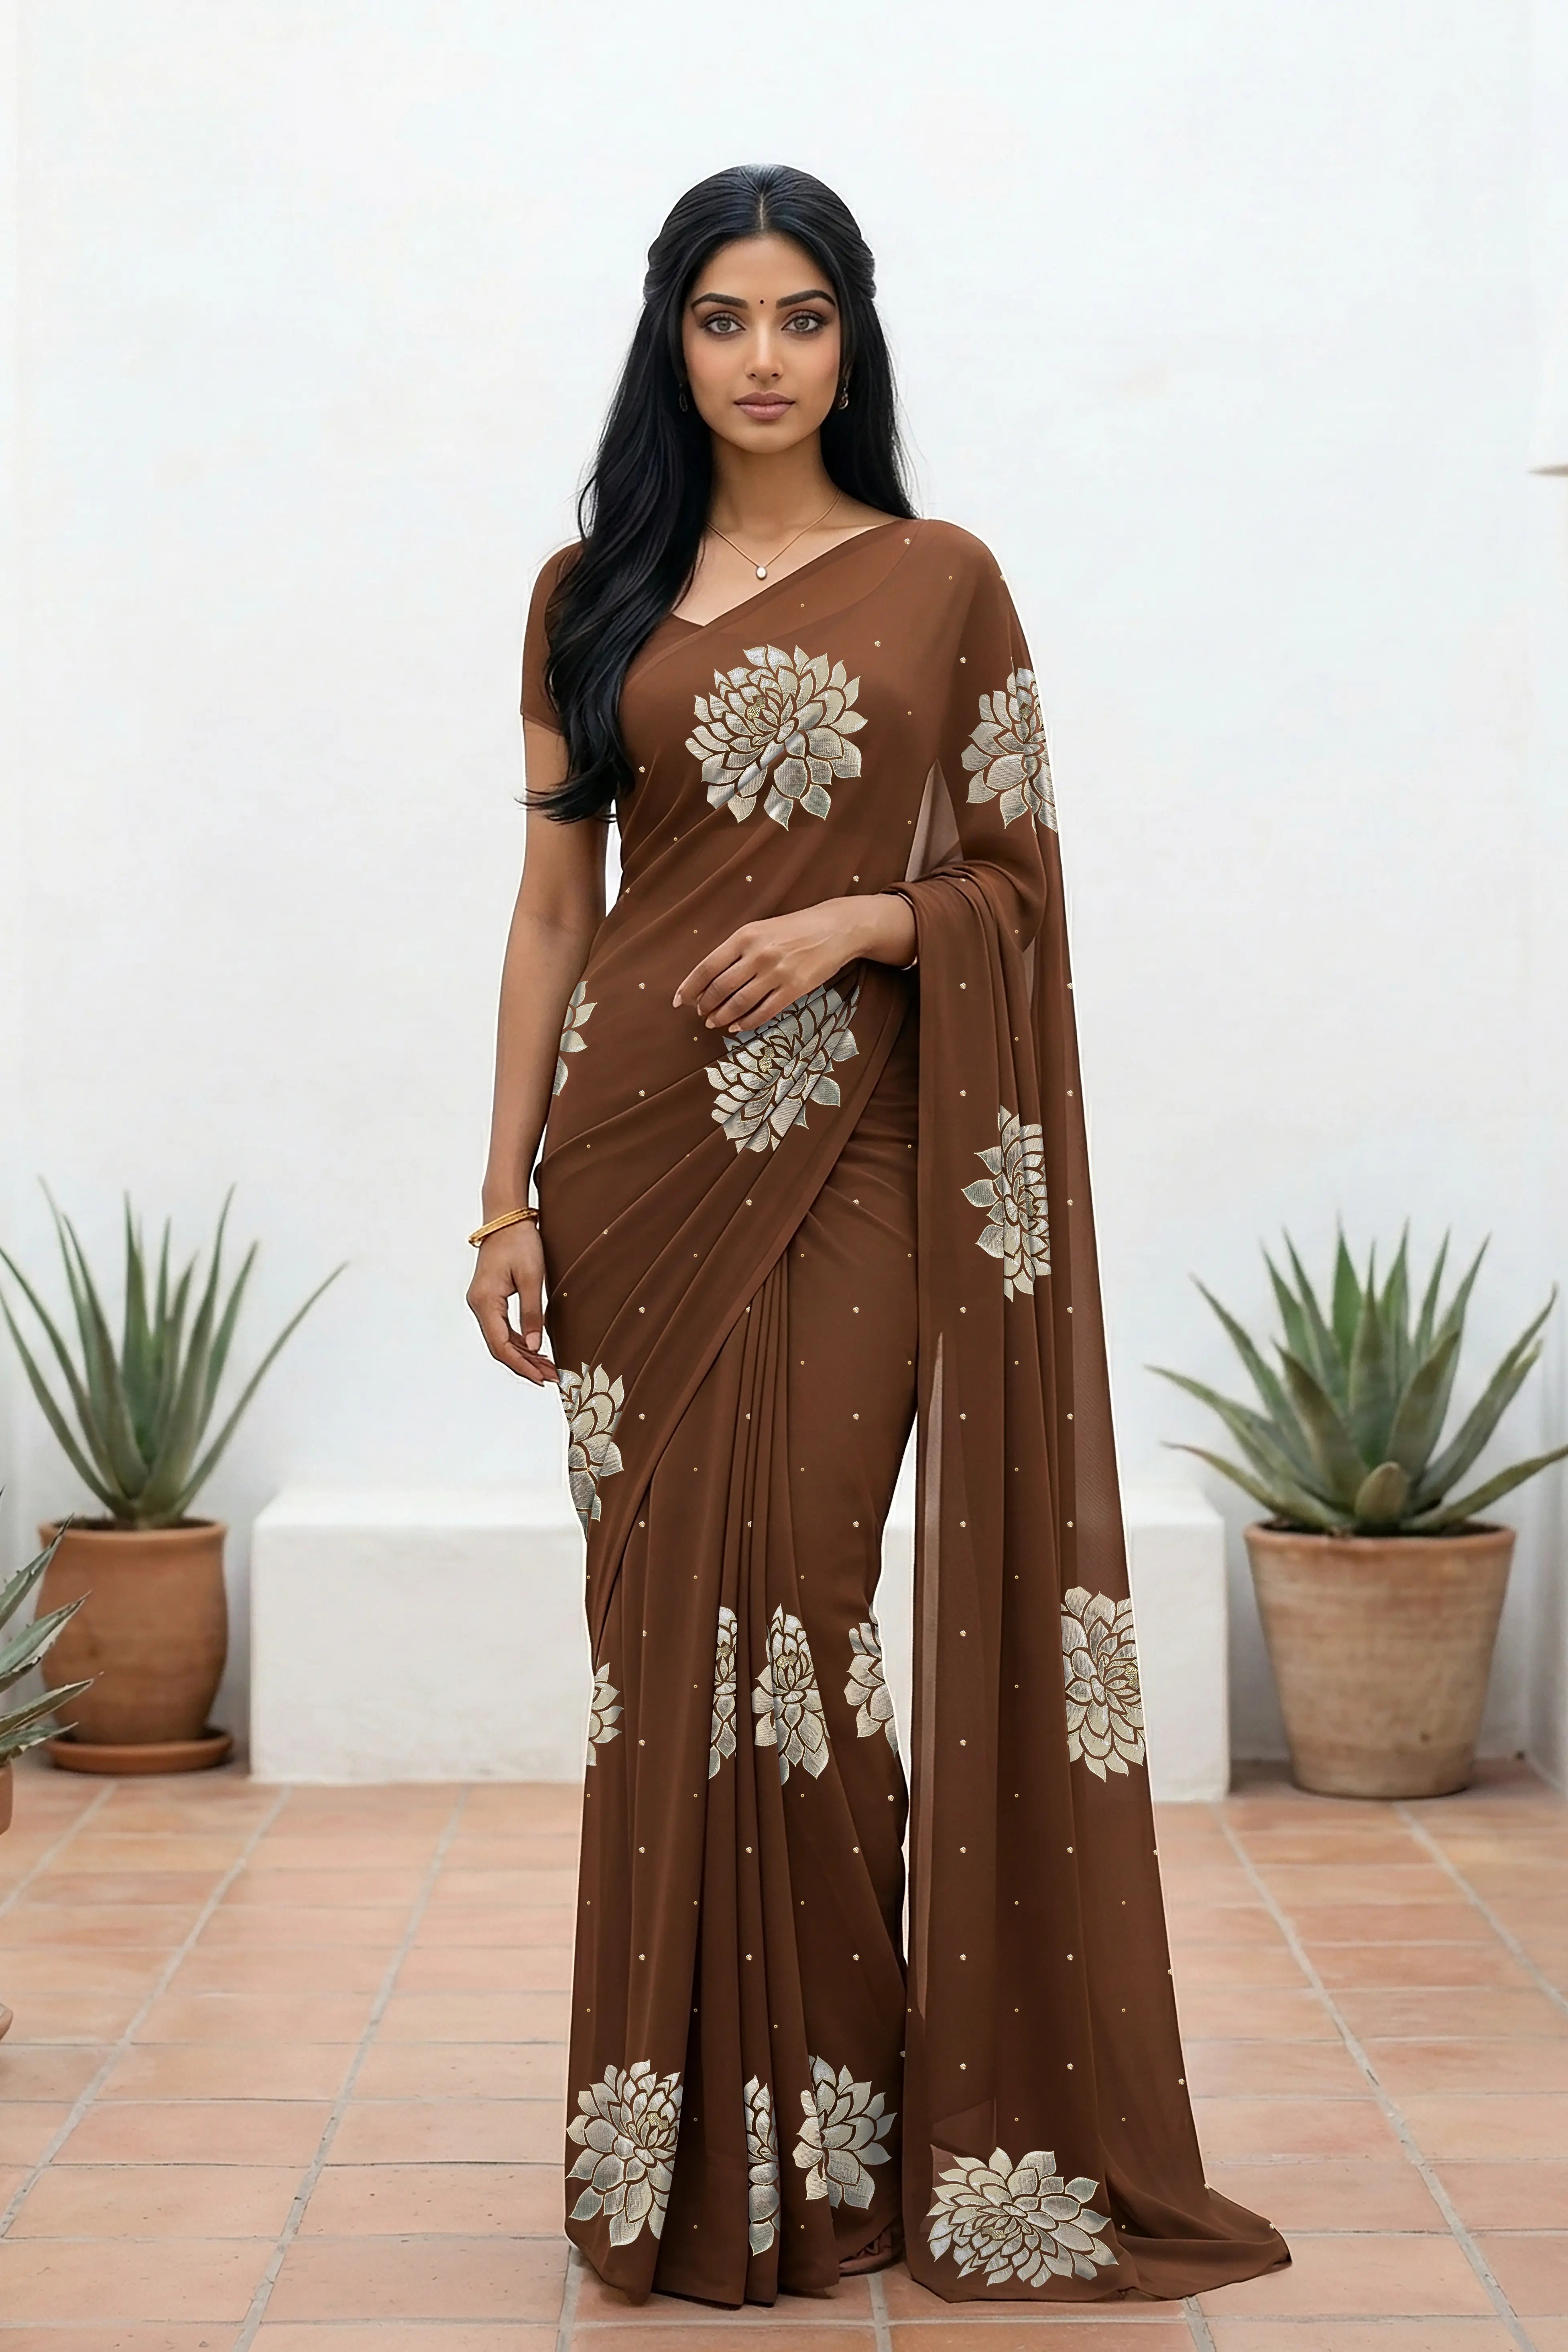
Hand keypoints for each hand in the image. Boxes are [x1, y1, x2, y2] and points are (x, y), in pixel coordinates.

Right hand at [466, 1221, 556, 1384]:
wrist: (506, 1218)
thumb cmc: (519, 1242)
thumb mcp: (531, 1278)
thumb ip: (532, 1314)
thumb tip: (536, 1347)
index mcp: (485, 1301)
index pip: (501, 1345)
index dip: (522, 1365)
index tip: (542, 1378)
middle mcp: (479, 1305)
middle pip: (500, 1346)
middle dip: (525, 1364)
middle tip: (551, 1378)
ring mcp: (482, 1303)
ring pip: (501, 1339)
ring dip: (524, 1355)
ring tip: (548, 1368)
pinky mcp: (490, 1299)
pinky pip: (503, 1328)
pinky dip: (520, 1341)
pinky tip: (537, 1350)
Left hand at [673, 894, 914, 1031]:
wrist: (834, 928)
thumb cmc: (792, 929)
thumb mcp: (760, 930)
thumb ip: (735, 950)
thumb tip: (709, 978)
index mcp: (745, 936)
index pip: (708, 966)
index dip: (689, 987)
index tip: (678, 1001)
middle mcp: (758, 954)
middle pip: (720, 987)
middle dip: (705, 1005)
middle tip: (700, 1014)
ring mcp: (777, 973)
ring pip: (740, 1003)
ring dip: (722, 1016)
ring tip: (713, 1022)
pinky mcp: (795, 989)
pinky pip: (764, 1012)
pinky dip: (747, 1022)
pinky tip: (737, 1026)